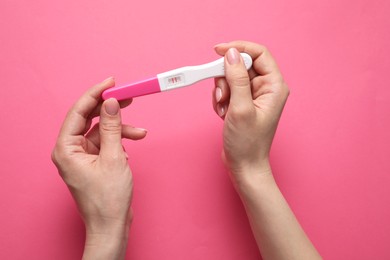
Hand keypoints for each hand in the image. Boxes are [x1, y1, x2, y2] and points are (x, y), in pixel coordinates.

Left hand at [51, 77, 146, 258]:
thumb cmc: (108, 199)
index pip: (79, 112)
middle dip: (111, 109)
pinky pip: (106, 143)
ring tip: (140, 132)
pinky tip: (130, 147)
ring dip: (121, 129)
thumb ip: (112, 127)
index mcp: (66, 149)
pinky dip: (120, 141)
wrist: (112, 225)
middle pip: (90, 119)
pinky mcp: (94, 162)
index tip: (111, 83)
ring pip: (102, 131)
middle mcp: (71, 151)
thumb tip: (111, 103)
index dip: (95, 94)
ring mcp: (82, 157)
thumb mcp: (114, 157)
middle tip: (128, 97)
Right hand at [212, 41, 288, 180]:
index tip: (219, 50)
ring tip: (224, 109)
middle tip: (222, 94)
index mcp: (274, 86)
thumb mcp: (240, 109)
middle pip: (242, 65)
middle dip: (226, 77)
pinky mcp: (242, 102)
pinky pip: (227, 89)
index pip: (259, 53)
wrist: (243, 165)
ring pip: (231, 77)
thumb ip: (237, 79)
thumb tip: (231, 54)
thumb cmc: (247, 143)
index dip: (238, 48)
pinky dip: (221, 99)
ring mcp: (253, 95)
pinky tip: (223, 114)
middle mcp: (266, 88)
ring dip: (222, 90)